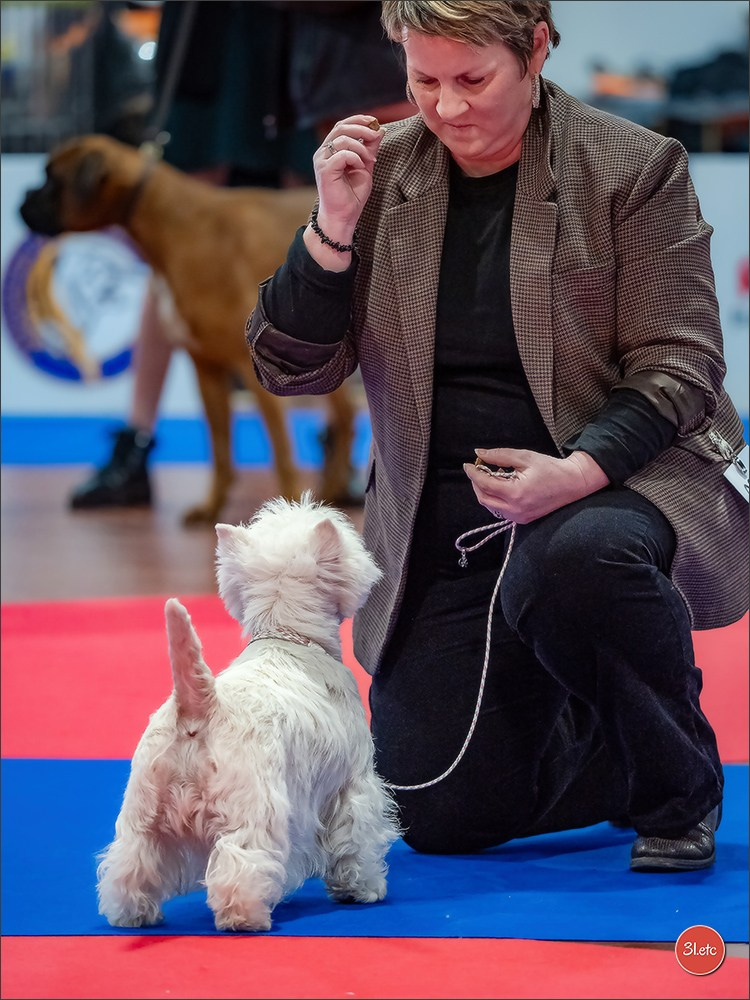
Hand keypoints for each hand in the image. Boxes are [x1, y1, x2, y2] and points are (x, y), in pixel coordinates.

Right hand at [305, 115, 383, 265]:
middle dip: (362, 128)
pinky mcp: (324, 170)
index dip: (358, 120)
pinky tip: (360, 167)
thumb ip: (370, 148)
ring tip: (370, 161)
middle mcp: (323, 152)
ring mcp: (321, 160)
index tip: (374, 122)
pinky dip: (355, 158)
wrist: (343, 216)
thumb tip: (380, 129)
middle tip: (376, 136)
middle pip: (341, 127)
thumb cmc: (352, 195)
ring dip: (361, 147)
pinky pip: (342, 154)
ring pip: (342, 139)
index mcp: (331, 150)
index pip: (342, 125)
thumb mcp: (365, 167)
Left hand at [462, 448, 608, 523]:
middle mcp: (515, 509)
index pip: (485, 484)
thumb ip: (499, 456)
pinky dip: (496, 498)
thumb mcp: (524, 457)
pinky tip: (502, 486)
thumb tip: (479, 453)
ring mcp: (519, 517)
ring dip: (485, 491)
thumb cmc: (550, 468)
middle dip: (476, 483)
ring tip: (491, 476)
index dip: (473, 473)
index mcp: (515, 493)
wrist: (572, 483)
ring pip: (491, 506)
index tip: (467, 464)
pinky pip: (501, 510)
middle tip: (478, 469)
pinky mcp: (523, 520)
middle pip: (483, 498)